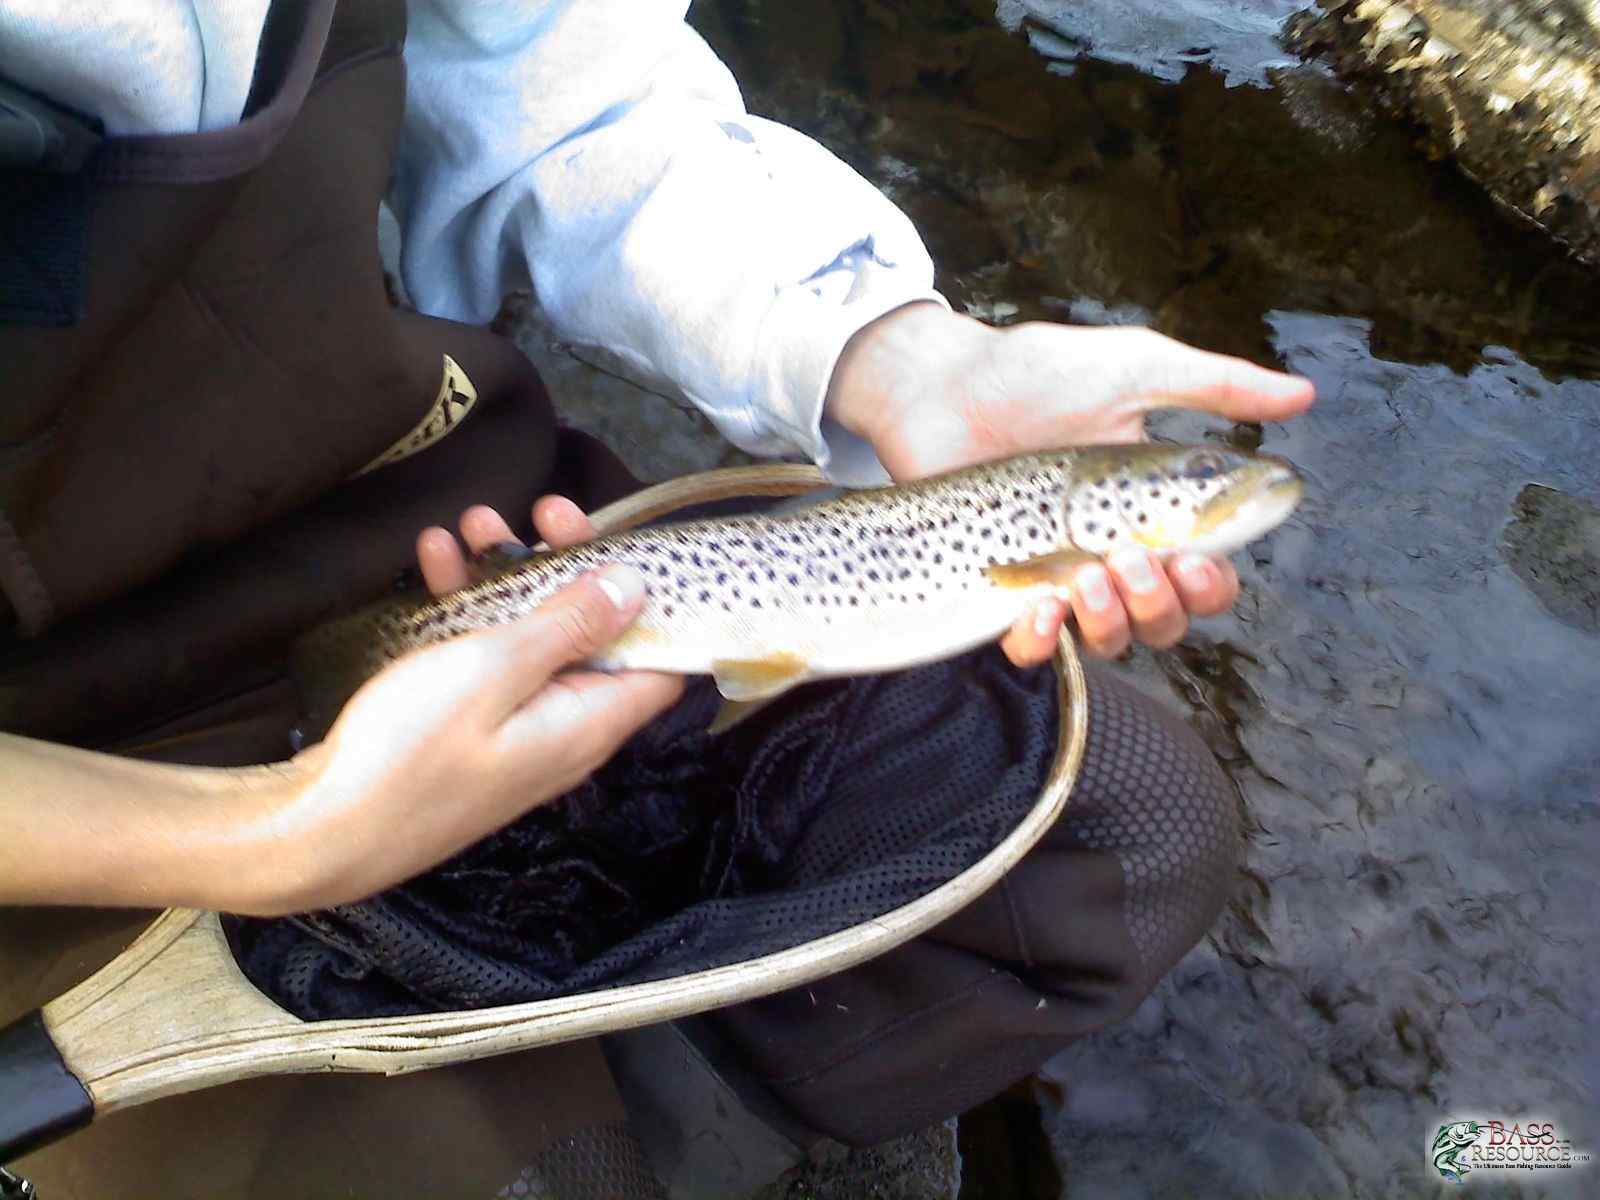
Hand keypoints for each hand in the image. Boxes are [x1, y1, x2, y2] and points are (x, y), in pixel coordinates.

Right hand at [234, 499, 682, 914]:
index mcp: (589, 722)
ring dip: (505, 577)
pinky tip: (432, 562)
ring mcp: (514, 728)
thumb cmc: (410, 754)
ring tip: (471, 524)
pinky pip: (484, 659)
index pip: (661, 661)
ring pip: (529, 638)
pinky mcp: (467, 727)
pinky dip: (465, 610)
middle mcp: (563, 729)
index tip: (623, 542)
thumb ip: (569, 626)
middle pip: (591, 636)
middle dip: (566, 566)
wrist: (316, 830)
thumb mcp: (495, 671)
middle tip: (539, 511)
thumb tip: (637, 588)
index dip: (652, 597)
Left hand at [825, 302, 1313, 661]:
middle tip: (1132, 558)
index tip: (1196, 556)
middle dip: (1163, 604)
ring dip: (1113, 622)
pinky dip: (1044, 641)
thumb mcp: (1136, 369)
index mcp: (1151, 510)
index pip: (1204, 574)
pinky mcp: (999, 590)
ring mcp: (1054, 575)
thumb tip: (1307, 396)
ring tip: (1089, 573)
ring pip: (1110, 641)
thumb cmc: (1039, 371)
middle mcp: (1110, 552)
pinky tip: (1042, 606)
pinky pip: (1033, 648)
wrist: (943, 383)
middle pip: (1166, 620)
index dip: (1213, 583)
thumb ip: (1219, 386)